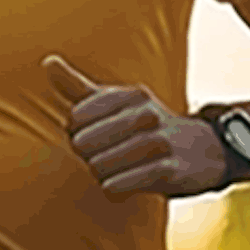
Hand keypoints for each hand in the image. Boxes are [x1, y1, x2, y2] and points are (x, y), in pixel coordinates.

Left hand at [46, 54, 223, 198]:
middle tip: (98, 159)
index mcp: (130, 95)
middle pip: (86, 143)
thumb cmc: (145, 126)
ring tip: (107, 173)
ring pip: (104, 164)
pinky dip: (115, 188)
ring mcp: (161, 141)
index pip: (77, 117)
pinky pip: (127, 182)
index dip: (75, 133)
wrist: (202, 150)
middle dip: (86, 156)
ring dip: (99, 173)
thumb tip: (47, 62)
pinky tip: (115, 187)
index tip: (90, 137)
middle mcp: (146, 113)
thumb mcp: (115, 103)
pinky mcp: (171, 170)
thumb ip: (78, 87)